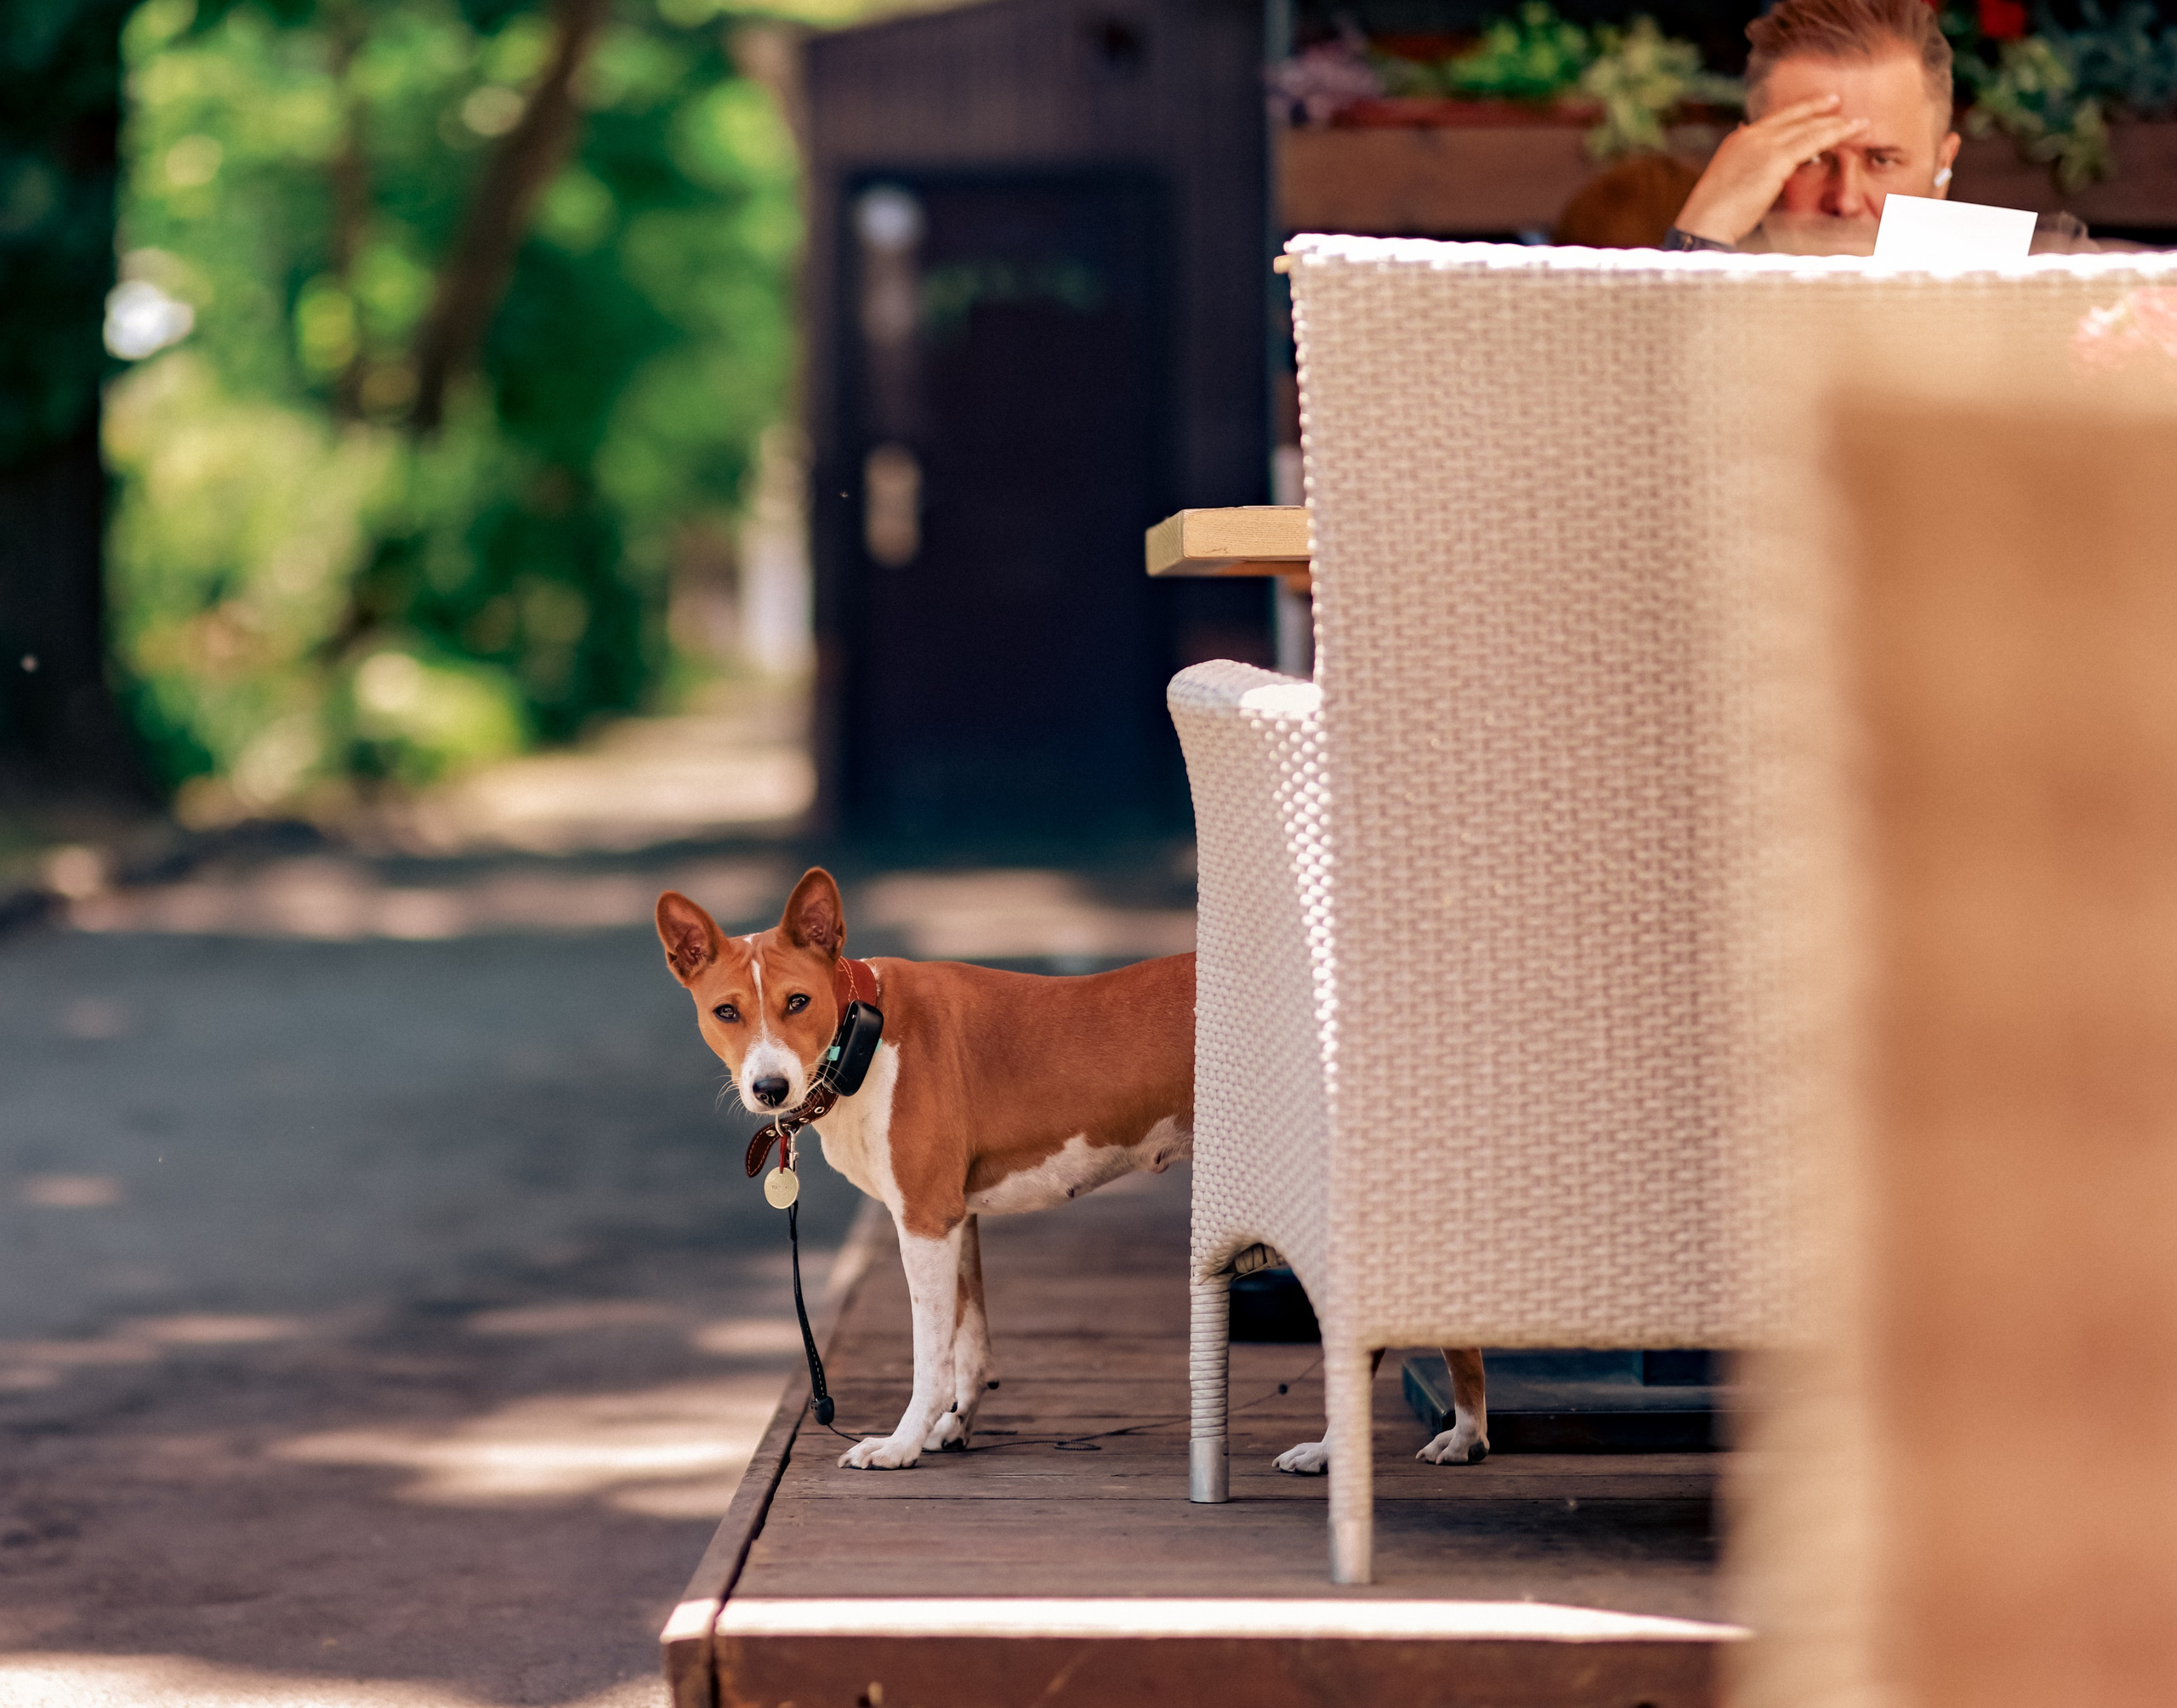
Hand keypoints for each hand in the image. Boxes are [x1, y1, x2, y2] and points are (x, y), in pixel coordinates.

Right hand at [1675, 95, 1868, 245]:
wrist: (1703, 223)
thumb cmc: (1715, 216)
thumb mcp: (1731, 185)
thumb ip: (1749, 171)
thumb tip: (1767, 171)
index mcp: (1737, 141)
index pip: (1774, 120)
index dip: (1796, 112)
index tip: (1811, 108)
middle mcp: (1750, 136)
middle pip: (1792, 117)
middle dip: (1818, 109)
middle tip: (1838, 102)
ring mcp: (1762, 145)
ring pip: (1808, 127)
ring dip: (1836, 123)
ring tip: (1858, 122)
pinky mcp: (1774, 159)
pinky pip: (1814, 141)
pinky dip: (1836, 133)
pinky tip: (1852, 131)